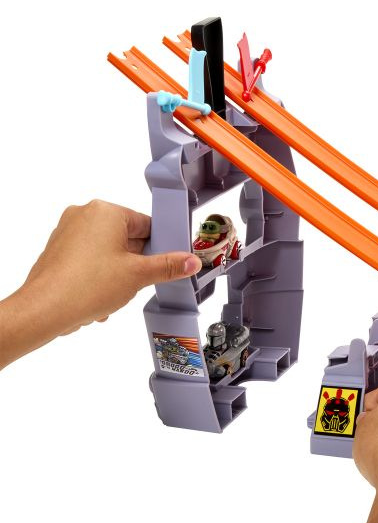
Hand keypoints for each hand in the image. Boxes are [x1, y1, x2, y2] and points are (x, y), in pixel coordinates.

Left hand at [0, 200, 199, 368]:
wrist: (42, 312)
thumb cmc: (84, 286)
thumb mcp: (138, 276)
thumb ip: (168, 266)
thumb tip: (190, 262)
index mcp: (105, 211)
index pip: (146, 225)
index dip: (157, 247)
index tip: (163, 263)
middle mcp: (84, 215)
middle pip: (126, 239)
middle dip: (133, 265)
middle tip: (135, 282)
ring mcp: (66, 232)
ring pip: (106, 252)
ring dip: (115, 274)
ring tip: (112, 295)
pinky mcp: (56, 251)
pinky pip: (87, 260)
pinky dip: (96, 277)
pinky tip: (97, 298)